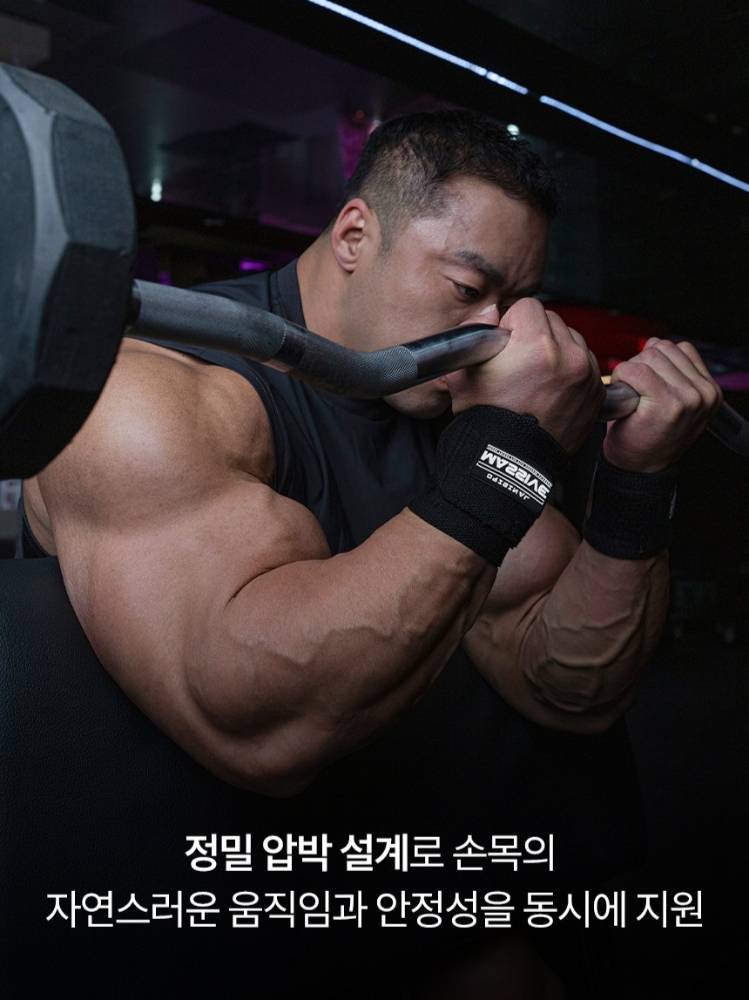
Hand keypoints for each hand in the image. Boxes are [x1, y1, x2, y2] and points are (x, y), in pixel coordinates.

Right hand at [446, 298, 603, 452]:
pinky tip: (552, 389)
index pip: (527, 307)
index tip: (505, 346)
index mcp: (537, 345)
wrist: (508, 462)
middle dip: (535, 336)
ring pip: (572, 340)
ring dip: (556, 351)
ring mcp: (586, 375)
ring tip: (537, 378)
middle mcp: (569, 356)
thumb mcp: (463, 373)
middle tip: (520, 363)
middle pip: (552, 321)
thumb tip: (491, 312)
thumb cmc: (485, 421)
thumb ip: (474, 331)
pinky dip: (571, 371)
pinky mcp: (596, 392)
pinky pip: (586, 364)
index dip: (511, 325)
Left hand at [604, 338, 722, 471]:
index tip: (647, 384)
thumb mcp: (669, 399)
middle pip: (662, 349)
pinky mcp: (667, 403)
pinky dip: (622, 379)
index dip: (655, 361)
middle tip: (636, 392)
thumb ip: (668, 369)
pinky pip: (635, 371)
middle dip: (641, 365)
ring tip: (633, 396)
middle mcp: (703, 392)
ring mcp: (688, 398)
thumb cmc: (647, 434)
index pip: (679, 348)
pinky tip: (626, 398)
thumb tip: (654, 342)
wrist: (638, 469)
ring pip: (648, 357)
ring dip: (631, 372)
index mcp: (709, 389)